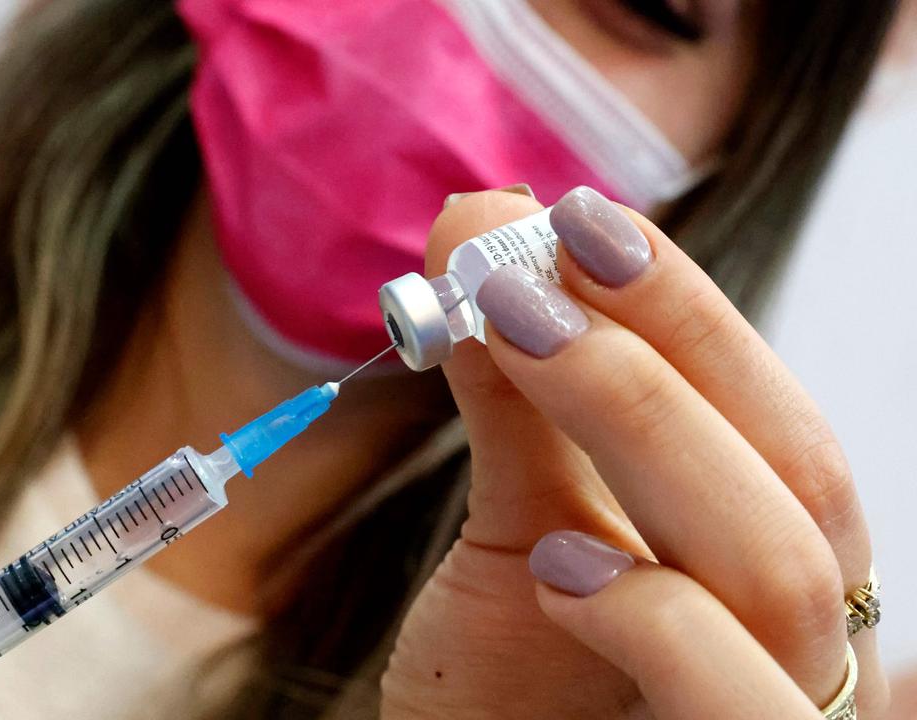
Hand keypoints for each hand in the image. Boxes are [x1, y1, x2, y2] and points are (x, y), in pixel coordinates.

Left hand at [380, 187, 885, 717]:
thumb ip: (520, 398)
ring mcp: (771, 712)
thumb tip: (483, 233)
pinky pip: (745, 713)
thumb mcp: (519, 527)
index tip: (576, 219)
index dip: (688, 314)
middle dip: (664, 351)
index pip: (776, 421)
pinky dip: (658, 622)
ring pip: (787, 576)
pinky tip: (553, 567)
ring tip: (513, 345)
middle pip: (802, 477)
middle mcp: (804, 638)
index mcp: (769, 556)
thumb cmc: (502, 681)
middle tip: (525, 263)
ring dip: (648, 431)